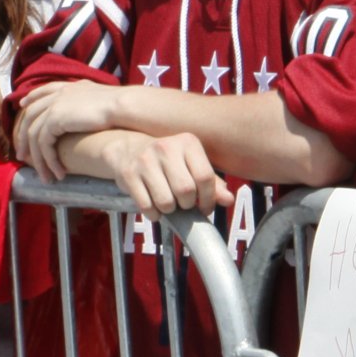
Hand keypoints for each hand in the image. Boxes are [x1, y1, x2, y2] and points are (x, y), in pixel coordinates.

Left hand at [12, 80, 126, 177]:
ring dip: (39, 159)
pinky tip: (59, 172)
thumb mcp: (99, 98)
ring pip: (35, 136)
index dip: (31, 99)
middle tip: (22, 156)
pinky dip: (49, 161)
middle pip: (30, 117)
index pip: (41, 92)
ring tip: (45, 176)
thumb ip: (87, 100)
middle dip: (23, 138)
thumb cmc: (120, 106)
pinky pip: (44, 144)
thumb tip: (92, 108)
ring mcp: (53, 107)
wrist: (122, 106)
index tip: (22, 105)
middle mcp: (56, 96)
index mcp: (67, 88)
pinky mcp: (54, 120)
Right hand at [89, 128, 227, 216]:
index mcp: (187, 143)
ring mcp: (144, 159)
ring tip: (168, 202)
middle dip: (187, 205)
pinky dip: (153, 214)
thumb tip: (228, 200)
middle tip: (183, 203)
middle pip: (186, 190)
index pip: (205, 177)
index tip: (204, 206)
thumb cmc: (167, 161)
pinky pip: (146, 206)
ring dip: (169, 209)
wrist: (127, 149)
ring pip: (166, 201)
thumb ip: (212, 183)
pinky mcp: (128, 173)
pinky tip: (153, 206)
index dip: (208, 198)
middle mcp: (165, 147)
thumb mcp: (191, 165)